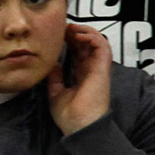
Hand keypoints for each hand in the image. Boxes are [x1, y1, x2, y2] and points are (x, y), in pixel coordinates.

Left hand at [45, 21, 112, 135]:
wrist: (80, 127)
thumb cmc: (70, 116)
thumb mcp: (56, 93)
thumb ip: (55, 78)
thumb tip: (51, 65)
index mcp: (81, 76)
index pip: (78, 53)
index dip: (70, 41)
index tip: (57, 35)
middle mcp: (91, 70)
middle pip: (88, 45)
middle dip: (76, 33)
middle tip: (63, 27)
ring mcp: (98, 69)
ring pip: (98, 42)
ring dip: (85, 32)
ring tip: (71, 28)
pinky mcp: (103, 69)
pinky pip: (103, 47)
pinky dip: (92, 37)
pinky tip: (78, 34)